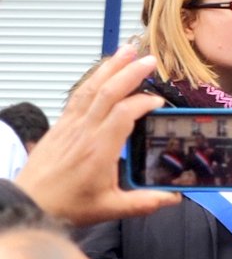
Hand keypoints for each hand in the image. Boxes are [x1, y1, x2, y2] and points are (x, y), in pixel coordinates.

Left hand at [15, 45, 181, 224]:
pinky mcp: (61, 124)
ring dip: (111, 67)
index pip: (126, 113)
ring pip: (92, 88)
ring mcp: (71, 125)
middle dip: (131, 72)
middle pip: (110, 92)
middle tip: (150, 61)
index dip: (145, 102)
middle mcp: (85, 131)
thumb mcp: (110, 208)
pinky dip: (93, 78)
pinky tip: (103, 70)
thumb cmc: (67, 206)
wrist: (29, 205)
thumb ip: (145, 202)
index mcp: (100, 150)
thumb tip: (174, 197)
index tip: (160, 103)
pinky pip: (78, 95)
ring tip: (128, 50)